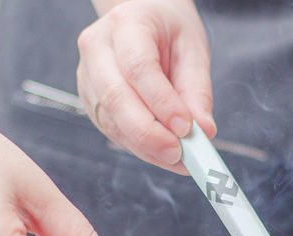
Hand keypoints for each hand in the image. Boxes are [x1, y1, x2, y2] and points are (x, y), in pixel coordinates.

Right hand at [77, 0, 214, 171]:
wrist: (143, 20)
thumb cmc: (169, 31)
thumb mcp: (193, 50)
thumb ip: (198, 92)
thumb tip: (204, 131)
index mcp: (126, 23)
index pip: (138, 67)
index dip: (162, 103)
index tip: (186, 128)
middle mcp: (98, 47)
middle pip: (115, 97)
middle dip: (149, 133)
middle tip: (179, 154)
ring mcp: (88, 74)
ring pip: (111, 120)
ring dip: (146, 147)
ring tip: (179, 159)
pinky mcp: (90, 98)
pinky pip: (112, 130)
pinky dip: (139, 148)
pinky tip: (162, 153)